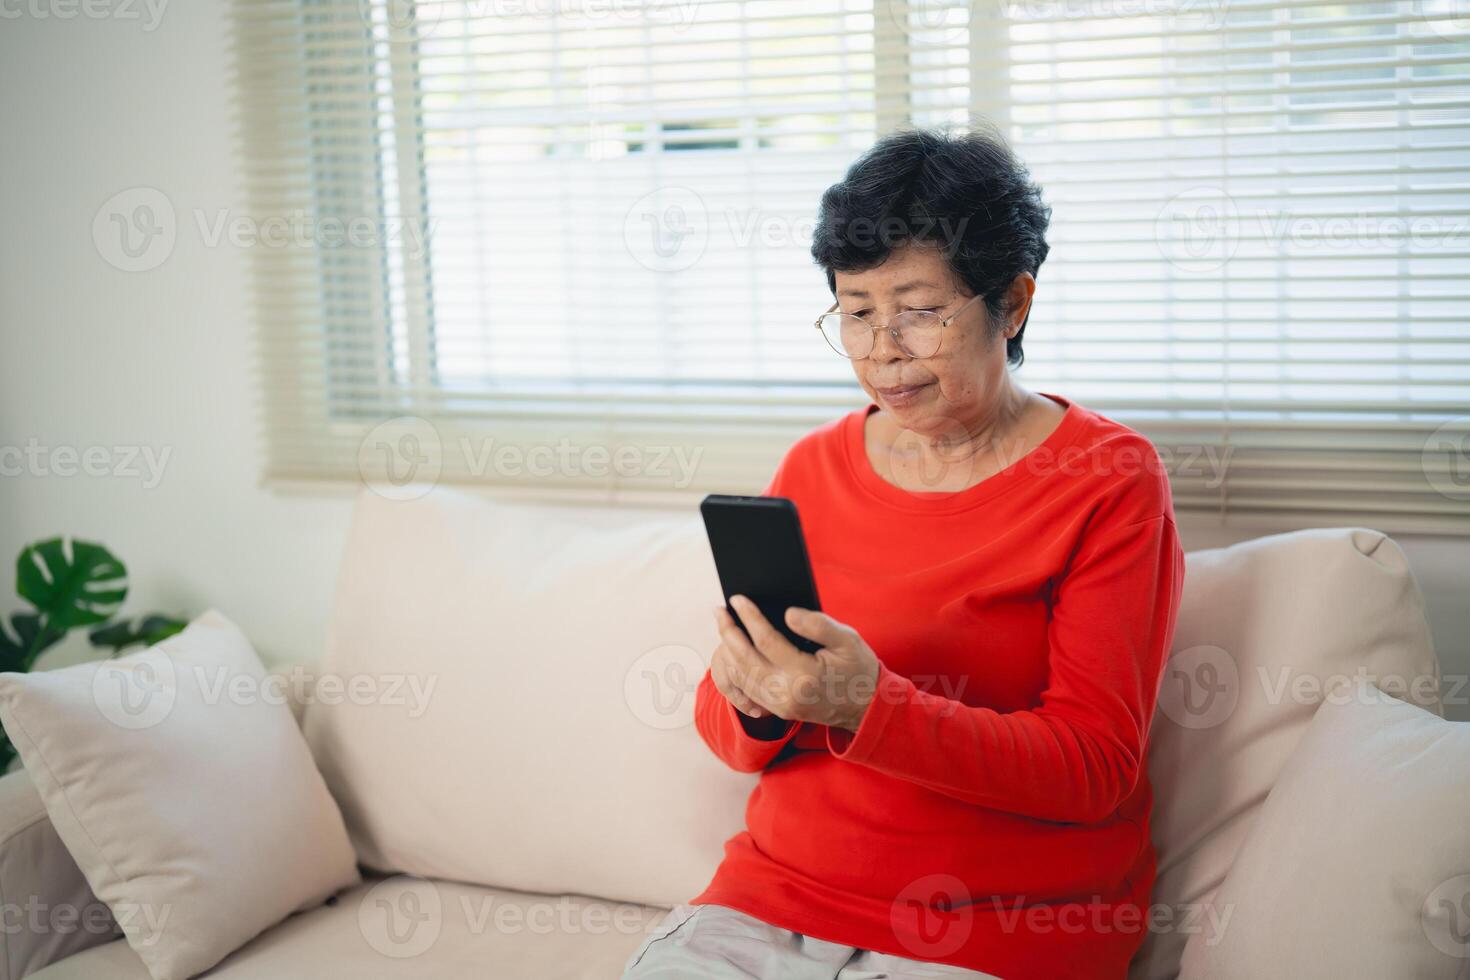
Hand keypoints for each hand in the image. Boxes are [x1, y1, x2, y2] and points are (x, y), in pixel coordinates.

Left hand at [710, 595, 879, 731]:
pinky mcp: (778, 711)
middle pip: (744, 660)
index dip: (749, 617)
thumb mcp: (848, 640)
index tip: (737, 599)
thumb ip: (819, 624)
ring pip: (740, 676)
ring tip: (722, 626)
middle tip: (719, 610)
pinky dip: (733, 670)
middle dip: (728, 632)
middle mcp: (787, 693)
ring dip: (726, 650)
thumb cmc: (858, 668)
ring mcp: (780, 706)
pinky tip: (730, 653)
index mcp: (805, 674)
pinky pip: (745, 691)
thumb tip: (787, 613)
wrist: (866, 708)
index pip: (766, 641)